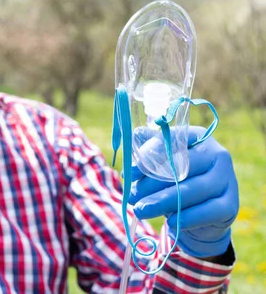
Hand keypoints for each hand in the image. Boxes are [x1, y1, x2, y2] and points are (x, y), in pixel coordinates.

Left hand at [128, 126, 238, 257]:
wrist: (201, 216)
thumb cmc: (175, 182)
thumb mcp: (161, 165)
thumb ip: (148, 152)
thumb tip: (133, 137)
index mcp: (198, 137)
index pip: (173, 141)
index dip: (149, 156)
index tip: (129, 171)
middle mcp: (217, 155)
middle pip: (181, 168)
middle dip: (151, 183)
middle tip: (131, 196)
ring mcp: (227, 179)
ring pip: (191, 190)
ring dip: (162, 202)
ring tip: (141, 210)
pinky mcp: (231, 204)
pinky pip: (207, 211)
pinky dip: (186, 218)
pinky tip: (169, 223)